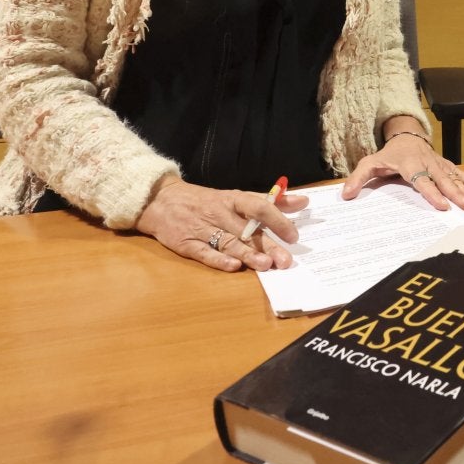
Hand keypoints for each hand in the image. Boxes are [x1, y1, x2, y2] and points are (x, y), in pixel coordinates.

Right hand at [134, 175, 309, 272]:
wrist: (160, 200)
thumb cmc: (206, 201)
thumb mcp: (237, 197)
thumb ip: (271, 201)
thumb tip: (303, 202)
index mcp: (233, 200)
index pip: (258, 206)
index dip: (277, 220)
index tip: (293, 235)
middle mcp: (220, 214)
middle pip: (246, 230)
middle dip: (267, 245)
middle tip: (285, 260)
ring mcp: (202, 229)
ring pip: (228, 242)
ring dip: (247, 254)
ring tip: (265, 265)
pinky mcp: (186, 244)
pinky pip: (204, 252)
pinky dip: (219, 260)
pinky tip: (234, 267)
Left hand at [342, 130, 463, 210]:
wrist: (405, 136)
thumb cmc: (388, 155)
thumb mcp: (369, 164)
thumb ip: (358, 179)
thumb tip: (346, 195)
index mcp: (408, 164)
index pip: (421, 180)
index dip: (431, 192)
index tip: (442, 205)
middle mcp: (426, 163)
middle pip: (442, 179)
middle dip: (454, 192)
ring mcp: (438, 163)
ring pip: (453, 175)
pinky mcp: (445, 164)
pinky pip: (460, 172)